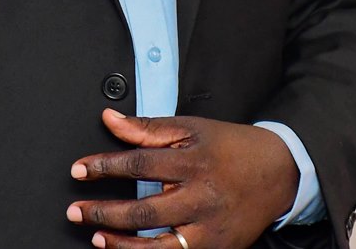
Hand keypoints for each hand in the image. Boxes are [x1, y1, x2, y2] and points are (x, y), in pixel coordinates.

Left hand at [66, 109, 298, 248]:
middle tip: (76, 210)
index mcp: (193, 161)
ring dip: (122, 243)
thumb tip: (110, 119)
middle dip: (104, 212)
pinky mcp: (216, 247)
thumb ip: (148, 129)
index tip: (79, 170)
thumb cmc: (232, 147)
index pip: (140, 164)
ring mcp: (209, 228)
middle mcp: (201, 197)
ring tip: (96, 236)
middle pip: (144, 210)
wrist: (279, 172)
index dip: (105, 166)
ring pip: (158, 244)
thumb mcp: (192, 128)